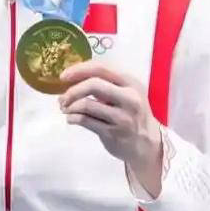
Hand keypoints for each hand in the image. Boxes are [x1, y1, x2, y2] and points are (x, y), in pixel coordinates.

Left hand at [58, 62, 163, 195]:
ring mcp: (121, 116)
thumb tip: (74, 77)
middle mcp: (129, 97)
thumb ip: (106, 83)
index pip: (101, 68)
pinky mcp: (112, 133)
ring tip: (65, 109)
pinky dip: (73, 118)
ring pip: (87, 105)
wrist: (146, 142)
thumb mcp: (127, 93)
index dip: (79, 69)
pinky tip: (71, 119)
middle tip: (62, 97)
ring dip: (70, 106)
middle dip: (73, 90)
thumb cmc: (133, 113)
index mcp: (130, 82)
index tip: (63, 76)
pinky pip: (86, 121)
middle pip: (93, 84)